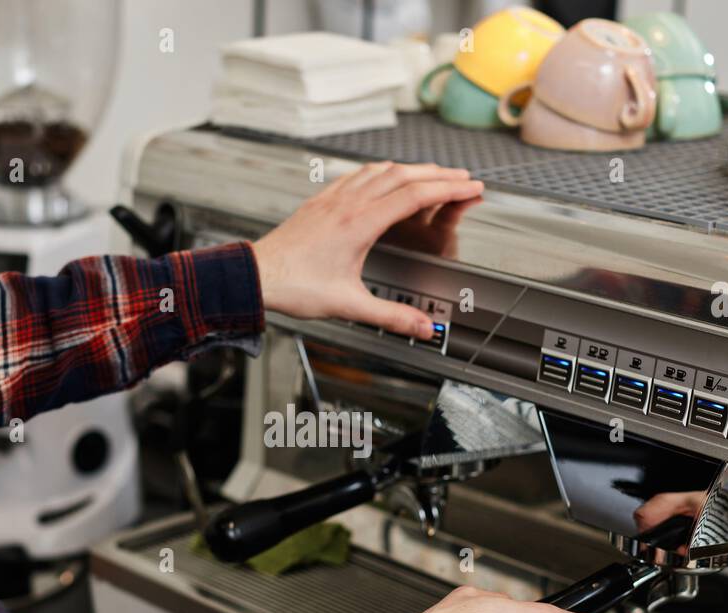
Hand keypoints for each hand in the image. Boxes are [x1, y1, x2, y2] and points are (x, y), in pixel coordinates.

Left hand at [252, 162, 483, 337]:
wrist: (256, 276)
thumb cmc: (295, 287)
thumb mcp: (349, 306)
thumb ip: (390, 316)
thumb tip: (422, 329)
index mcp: (359, 224)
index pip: (415, 196)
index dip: (448, 190)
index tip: (471, 188)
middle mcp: (348, 204)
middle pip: (403, 176)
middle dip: (439, 175)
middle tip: (463, 178)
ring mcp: (333, 199)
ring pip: (380, 170)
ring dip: (411, 169)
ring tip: (431, 173)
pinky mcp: (320, 201)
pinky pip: (356, 175)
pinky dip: (380, 171)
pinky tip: (382, 175)